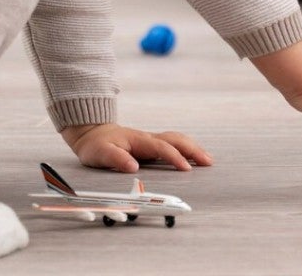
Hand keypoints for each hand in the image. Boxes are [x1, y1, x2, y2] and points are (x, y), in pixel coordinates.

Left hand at [58, 122, 212, 172]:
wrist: (93, 133)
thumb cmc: (97, 145)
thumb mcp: (100, 153)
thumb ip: (116, 159)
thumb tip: (133, 166)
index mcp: (139, 141)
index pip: (161, 148)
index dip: (174, 157)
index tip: (187, 169)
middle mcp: (148, 138)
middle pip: (176, 140)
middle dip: (193, 150)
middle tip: (208, 162)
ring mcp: (151, 140)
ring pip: (177, 139)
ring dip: (193, 148)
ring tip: (208, 160)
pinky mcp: (152, 144)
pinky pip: (174, 143)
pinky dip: (187, 148)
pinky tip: (194, 155)